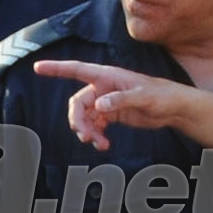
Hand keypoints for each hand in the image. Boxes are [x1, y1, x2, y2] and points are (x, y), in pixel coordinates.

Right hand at [31, 59, 194, 149]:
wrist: (174, 108)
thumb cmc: (162, 96)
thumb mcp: (144, 97)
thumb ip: (121, 100)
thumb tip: (99, 106)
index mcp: (107, 76)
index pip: (77, 69)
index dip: (56, 68)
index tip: (38, 67)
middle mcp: (102, 87)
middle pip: (78, 103)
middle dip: (77, 120)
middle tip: (84, 135)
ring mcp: (106, 102)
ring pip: (85, 117)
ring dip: (87, 131)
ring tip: (98, 144)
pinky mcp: (111, 115)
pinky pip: (95, 126)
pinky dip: (96, 136)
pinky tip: (104, 145)